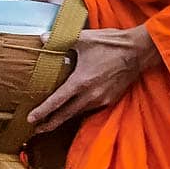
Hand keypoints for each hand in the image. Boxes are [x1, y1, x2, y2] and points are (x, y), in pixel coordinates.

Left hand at [29, 26, 156, 130]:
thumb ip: (60, 40)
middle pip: (66, 115)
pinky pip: (90, 108)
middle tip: (36, 130)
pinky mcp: (110, 99)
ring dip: (64, 118)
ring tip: (53, 121)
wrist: (138, 51)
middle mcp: (90, 95)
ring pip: (78, 113)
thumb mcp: (83, 38)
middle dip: (50, 124)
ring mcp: (102, 99)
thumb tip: (42, 39)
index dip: (42, 112)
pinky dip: (79, 111)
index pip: (57, 101)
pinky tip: (74, 109)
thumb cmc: (111, 44)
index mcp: (81, 81)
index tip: (30, 119)